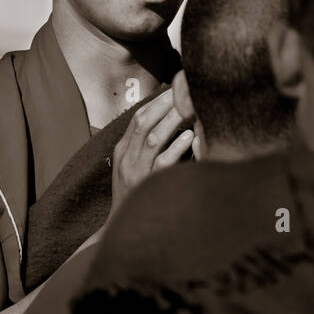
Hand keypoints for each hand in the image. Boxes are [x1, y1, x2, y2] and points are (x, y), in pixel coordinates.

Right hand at [111, 89, 193, 213]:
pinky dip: (176, 147)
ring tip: (189, 106)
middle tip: (185, 88)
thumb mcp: (134, 166)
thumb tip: (172, 121)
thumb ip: (147, 145)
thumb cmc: (135, 193)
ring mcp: (137, 172)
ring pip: (153, 139)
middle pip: (144, 122)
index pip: (138, 117)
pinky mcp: (148, 186)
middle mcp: (127, 158)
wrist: (123, 227)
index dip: (156, 100)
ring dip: (171, 120)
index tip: (175, 86)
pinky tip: (190, 136)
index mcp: (123, 150)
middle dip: (164, 103)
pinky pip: (163, 163)